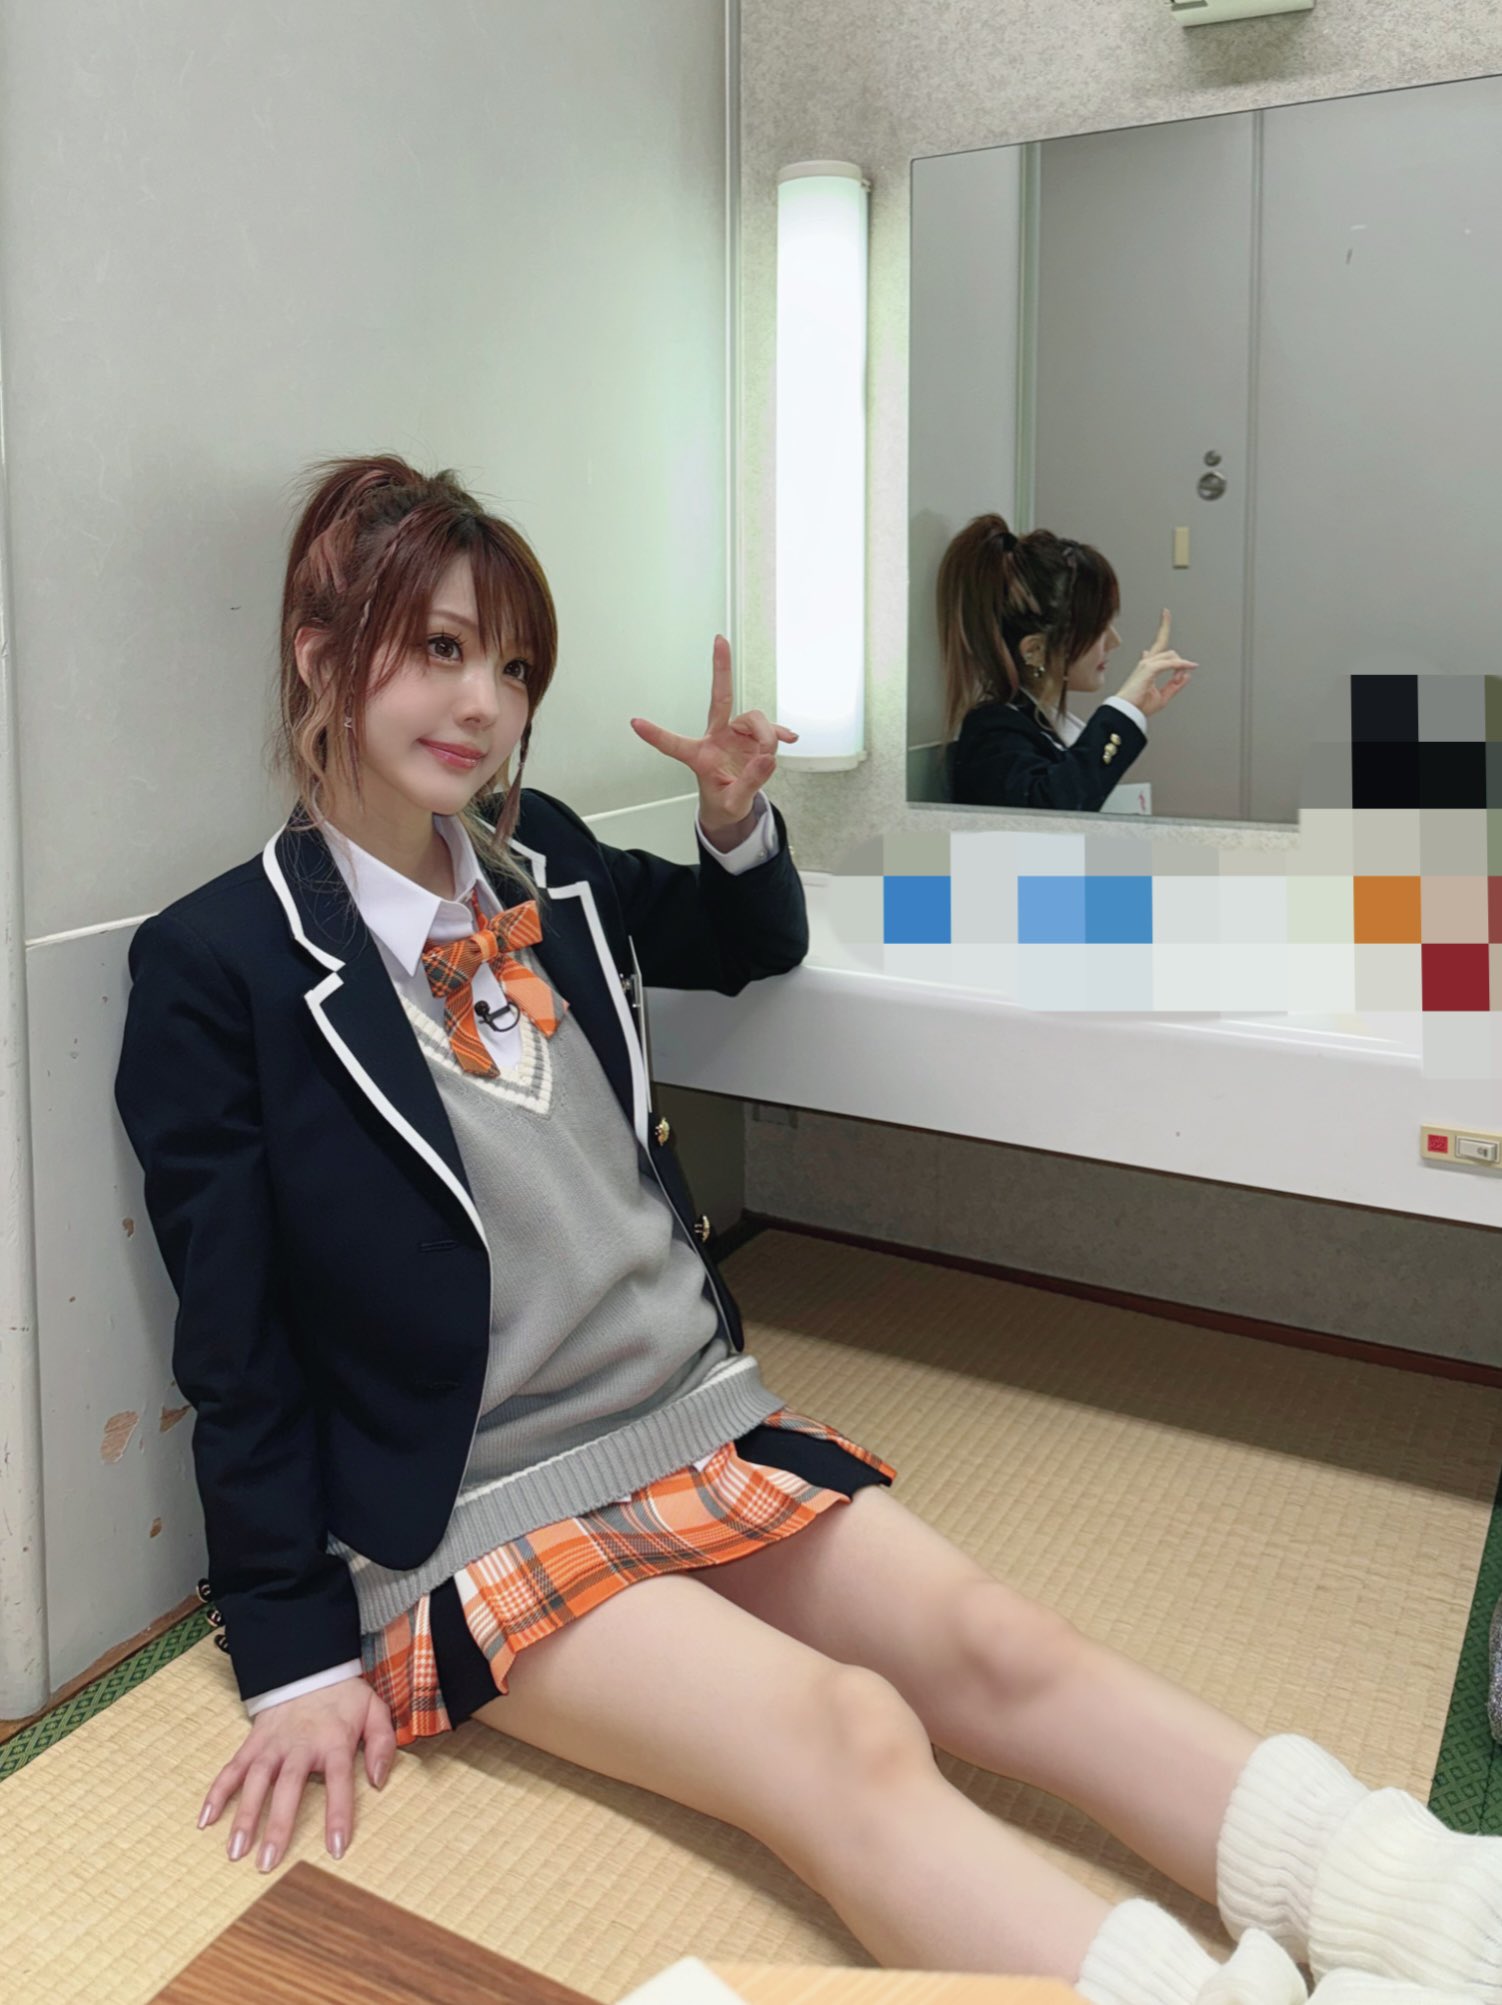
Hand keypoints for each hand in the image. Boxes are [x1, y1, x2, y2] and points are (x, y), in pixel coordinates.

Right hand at [198, 1677, 393, 1872]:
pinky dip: (217, 1792)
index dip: (337, 1813)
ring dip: (244, 1815)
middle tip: (267, 1863)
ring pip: (256, 1780)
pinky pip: (232, 1768)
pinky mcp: (253, 1742)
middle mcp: (300, 1745)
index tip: (336, 1848)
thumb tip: (378, 1780)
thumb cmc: (344, 1698)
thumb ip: (382, 1744)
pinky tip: (205, 1821)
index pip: (338, 1780)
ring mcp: (273, 1744)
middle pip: (288, 1786)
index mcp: (334, 1740)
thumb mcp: (375, 1710)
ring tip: (234, 1851)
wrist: (310, 1667)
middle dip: (277, 1825)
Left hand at [630, 635, 797, 833]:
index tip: (635, 723)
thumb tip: (768, 758)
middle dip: (720, 669)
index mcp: (700, 757)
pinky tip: (790, 739)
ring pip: (754, 719)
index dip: (656, 735)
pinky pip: (770, 728)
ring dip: (767, 736)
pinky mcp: (752, 737)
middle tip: (720, 640)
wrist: (733, 805)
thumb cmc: (724, 803)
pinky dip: (780, 733)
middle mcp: (716, 738)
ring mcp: (735, 735)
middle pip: (719, 699)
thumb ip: (750, 782)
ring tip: (768, 759)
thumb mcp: (734, 803)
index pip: (675, 744)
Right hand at [1115, 610, 1196, 718]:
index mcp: (1147, 667)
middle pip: (1162, 642)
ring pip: (1171, 655)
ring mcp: (1146, 664)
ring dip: (1181, 664)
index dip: (1161, 630)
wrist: (1126, 712)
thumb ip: (1174, 685)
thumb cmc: (1138, 705)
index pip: (1156, 646)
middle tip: (1166, 612)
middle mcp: (1146, 662)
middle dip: (1163, 625)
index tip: (1163, 617)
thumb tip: (1186, 675)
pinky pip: (1171, 664)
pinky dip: (1182, 665)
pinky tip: (1189, 667)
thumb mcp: (1162, 696)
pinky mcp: (1149, 669)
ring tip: (1185, 673)